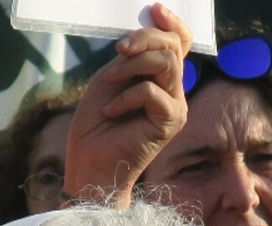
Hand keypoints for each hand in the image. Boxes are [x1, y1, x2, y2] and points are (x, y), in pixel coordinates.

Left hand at [63, 3, 191, 200]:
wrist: (91, 164)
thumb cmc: (96, 125)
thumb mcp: (110, 79)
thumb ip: (130, 57)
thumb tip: (144, 30)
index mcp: (161, 78)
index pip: (180, 42)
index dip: (172, 23)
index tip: (154, 10)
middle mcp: (174, 91)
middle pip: (172, 46)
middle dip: (143, 40)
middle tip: (118, 51)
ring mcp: (176, 106)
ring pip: (166, 63)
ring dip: (131, 67)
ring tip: (109, 83)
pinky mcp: (171, 122)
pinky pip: (151, 92)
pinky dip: (125, 97)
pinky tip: (110, 112)